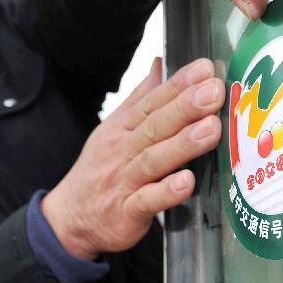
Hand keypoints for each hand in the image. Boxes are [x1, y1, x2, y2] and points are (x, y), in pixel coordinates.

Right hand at [42, 57, 223, 259]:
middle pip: (155, 125)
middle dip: (185, 107)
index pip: (152, 102)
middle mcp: (123, 151)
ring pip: (154, 159)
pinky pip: (147, 201)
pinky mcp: (126, 212)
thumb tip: (160, 65)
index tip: (204, 69)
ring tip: (210, 129)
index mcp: (123, 129)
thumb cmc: (99, 171)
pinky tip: (187, 182)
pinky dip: (166, 192)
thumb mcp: (113, 130)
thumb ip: (140, 98)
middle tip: (214, 91)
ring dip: (183, 144)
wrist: (69, 217)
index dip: (178, 84)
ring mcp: (124, 181)